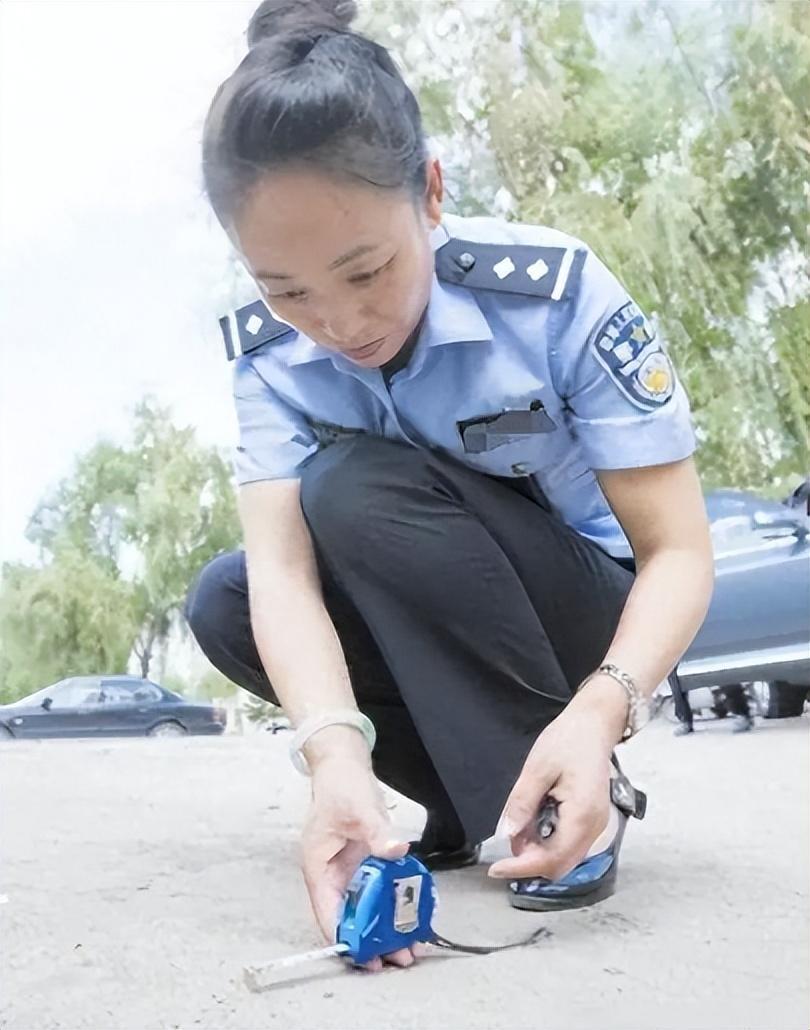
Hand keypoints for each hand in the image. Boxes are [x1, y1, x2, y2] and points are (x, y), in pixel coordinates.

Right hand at [300, 752, 422, 971]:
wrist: (343, 764)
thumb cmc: (341, 785)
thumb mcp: (360, 808)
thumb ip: (377, 832)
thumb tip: (395, 851)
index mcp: (318, 866)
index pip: (327, 911)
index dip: (346, 936)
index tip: (366, 957)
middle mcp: (330, 874)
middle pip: (348, 916)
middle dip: (371, 939)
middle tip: (398, 957)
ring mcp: (347, 869)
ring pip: (364, 907)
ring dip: (383, 926)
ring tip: (409, 946)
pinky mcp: (361, 863)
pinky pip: (376, 889)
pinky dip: (390, 903)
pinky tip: (410, 915)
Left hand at [488, 682, 625, 880]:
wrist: (594, 725)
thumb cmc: (568, 741)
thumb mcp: (537, 768)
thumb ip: (522, 802)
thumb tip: (507, 833)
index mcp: (582, 815)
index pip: (551, 859)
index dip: (521, 868)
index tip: (496, 869)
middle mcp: (594, 827)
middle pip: (560, 865)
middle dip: (529, 862)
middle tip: (506, 842)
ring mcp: (596, 825)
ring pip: (565, 858)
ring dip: (538, 852)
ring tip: (519, 825)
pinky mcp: (592, 820)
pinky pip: (569, 844)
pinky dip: (548, 842)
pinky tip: (534, 821)